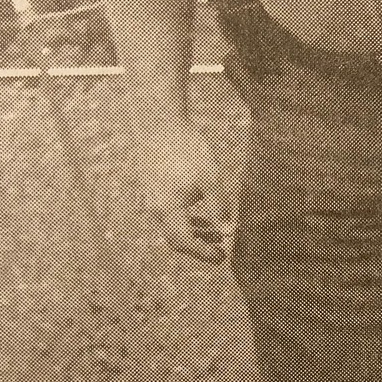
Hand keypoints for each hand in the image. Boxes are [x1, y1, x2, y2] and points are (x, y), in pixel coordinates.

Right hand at [139, 124, 233, 262]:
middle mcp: (156, 208)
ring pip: (173, 226)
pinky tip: (203, 217)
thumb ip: (218, 207)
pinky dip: (187, 220)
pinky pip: (170, 214)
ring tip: (218, 236)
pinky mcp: (154, 190)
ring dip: (195, 234)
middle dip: (199, 248)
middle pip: (176, 239)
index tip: (222, 257)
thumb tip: (228, 232)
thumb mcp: (210, 178)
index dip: (203, 253)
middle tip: (221, 253)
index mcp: (168, 208)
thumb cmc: (187, 149)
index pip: (184, 242)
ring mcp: (153, 199)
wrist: (160, 124)